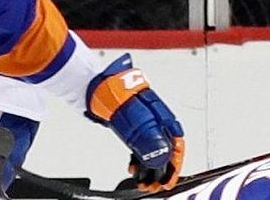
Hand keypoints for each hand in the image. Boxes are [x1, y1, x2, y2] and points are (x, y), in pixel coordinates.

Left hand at [85, 54, 184, 192]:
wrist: (94, 85)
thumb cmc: (114, 92)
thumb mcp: (136, 120)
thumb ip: (151, 141)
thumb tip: (161, 159)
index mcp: (162, 116)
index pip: (176, 144)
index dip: (174, 165)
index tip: (169, 180)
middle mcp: (155, 119)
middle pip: (165, 149)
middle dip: (162, 170)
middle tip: (156, 185)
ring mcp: (142, 121)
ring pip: (152, 149)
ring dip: (149, 168)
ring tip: (143, 181)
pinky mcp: (129, 123)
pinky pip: (139, 145)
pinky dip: (137, 159)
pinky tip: (132, 168)